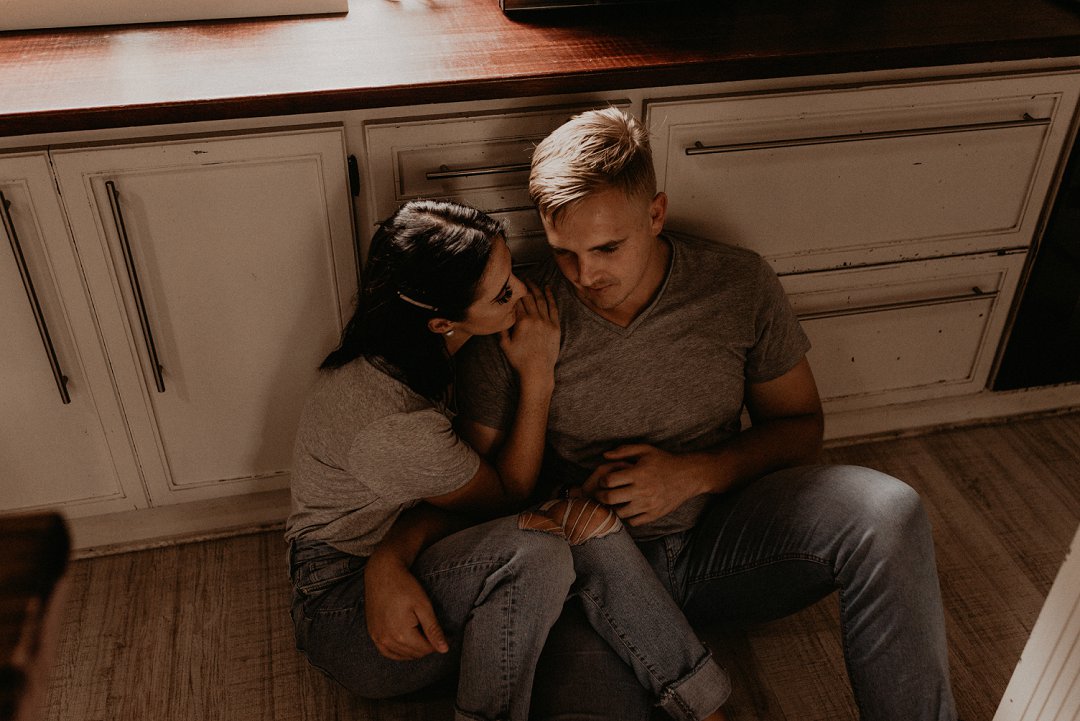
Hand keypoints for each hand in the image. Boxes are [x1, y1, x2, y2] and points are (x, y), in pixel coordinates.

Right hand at [363, 552, 448, 660]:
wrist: (382, 573)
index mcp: (401, 634)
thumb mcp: (423, 606)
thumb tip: (444, 650)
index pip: (425, 649)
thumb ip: (433, 630)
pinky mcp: (372, 633)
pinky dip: (399, 651)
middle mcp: (386, 640)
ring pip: (402, 655)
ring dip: (414, 650)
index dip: (438, 644)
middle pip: (414, 653)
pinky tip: (407, 643)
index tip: (448, 636)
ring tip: (423, 635)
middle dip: (427, 646)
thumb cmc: (405, 586)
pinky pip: (387, 652)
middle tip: (436, 633)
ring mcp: (377, 638)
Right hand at [499, 281, 558, 382]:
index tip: (511, 284)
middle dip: (524, 286)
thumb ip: (502, 328)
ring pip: (541, 299)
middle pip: (529, 297)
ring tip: (532, 281)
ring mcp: (547, 322)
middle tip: (520, 278)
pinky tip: (548, 288)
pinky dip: (550, 296)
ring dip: (536, 288)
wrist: (537, 371)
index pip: (517, 301)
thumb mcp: (504, 344)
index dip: (514, 291)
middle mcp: (536, 319)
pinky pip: (553, 307)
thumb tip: (499, 315)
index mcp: (522, 321)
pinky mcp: (555, 326)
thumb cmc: (520, 360)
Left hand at [585, 444, 699, 525]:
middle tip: (602, 493)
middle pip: (610, 498)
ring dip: (614, 508)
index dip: (602, 480)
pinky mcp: (654, 515)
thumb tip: (604, 455)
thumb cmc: (664, 461)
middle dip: (601, 496)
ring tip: (616, 501)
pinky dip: (628, 516)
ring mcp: (649, 505)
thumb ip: (624, 451)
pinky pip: (633, 521)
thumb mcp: (645, 450)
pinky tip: (629, 507)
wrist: (688, 476)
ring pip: (620, 513)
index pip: (609, 481)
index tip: (604, 480)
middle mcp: (643, 490)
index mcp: (638, 473)